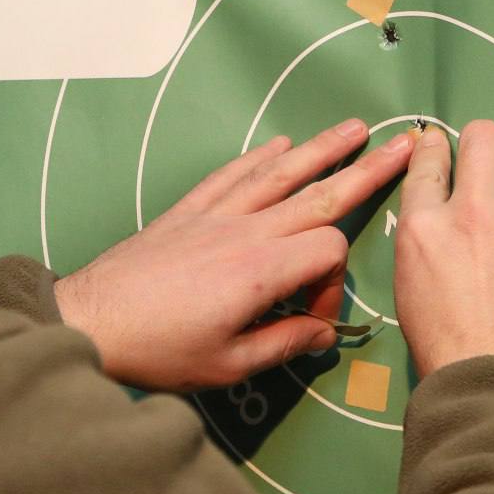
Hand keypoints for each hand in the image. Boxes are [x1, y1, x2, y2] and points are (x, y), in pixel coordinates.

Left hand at [55, 119, 416, 390]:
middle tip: (403, 145)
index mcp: (260, 271)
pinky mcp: (186, 211)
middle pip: (319, 192)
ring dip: (320, 149)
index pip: (327, 253)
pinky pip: (231, 175)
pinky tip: (278, 144)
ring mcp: (214, 215)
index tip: (309, 318)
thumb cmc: (159, 350)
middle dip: (365, 171)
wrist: (89, 321)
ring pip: (278, 173)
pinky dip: (258, 158)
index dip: (333, 285)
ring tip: (354, 129)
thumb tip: (324, 335)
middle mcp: (245, 231)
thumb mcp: (229, 365)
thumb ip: (284, 344)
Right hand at [393, 119, 493, 375]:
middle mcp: (473, 212)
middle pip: (485, 139)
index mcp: (425, 226)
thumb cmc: (443, 347)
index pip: (429, 161)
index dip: (437, 146)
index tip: (444, 144)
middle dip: (487, 141)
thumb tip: (443, 225)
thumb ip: (428, 244)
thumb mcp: (411, 287)